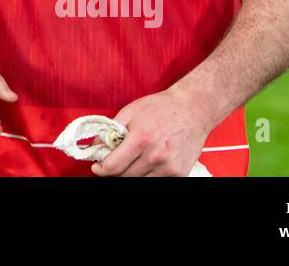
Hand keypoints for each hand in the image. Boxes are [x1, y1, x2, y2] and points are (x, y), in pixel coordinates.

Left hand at [91, 87, 214, 176]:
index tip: (98, 167)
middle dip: (116, 170)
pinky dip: (148, 174)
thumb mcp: (130, 111)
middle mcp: (156, 155)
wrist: (193, 109)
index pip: (114, 166)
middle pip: (125, 176)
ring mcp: (169, 167)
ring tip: (134, 158)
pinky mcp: (179, 173)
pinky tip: (148, 162)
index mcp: (141, 138)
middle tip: (115, 160)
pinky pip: (156, 181)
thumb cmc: (161, 108)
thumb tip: (96, 146)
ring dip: (132, 173)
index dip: (101, 169)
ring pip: (140, 181)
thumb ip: (110, 129)